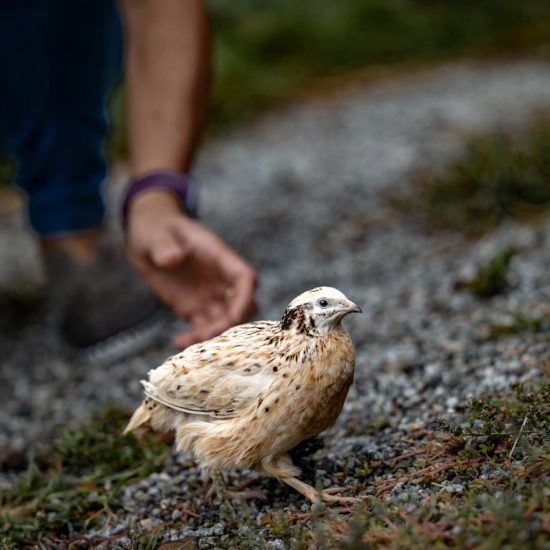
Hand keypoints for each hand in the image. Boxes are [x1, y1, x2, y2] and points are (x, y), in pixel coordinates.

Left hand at [125, 190, 256, 347]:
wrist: (147, 237)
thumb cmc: (155, 228)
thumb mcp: (155, 233)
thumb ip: (164, 246)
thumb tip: (172, 259)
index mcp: (217, 257)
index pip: (245, 278)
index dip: (245, 298)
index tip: (234, 316)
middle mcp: (219, 279)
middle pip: (241, 306)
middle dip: (230, 323)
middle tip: (204, 334)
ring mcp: (208, 295)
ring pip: (225, 321)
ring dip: (213, 335)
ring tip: (186, 341)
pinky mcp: (193, 308)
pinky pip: (202, 328)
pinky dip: (195, 339)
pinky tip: (178, 342)